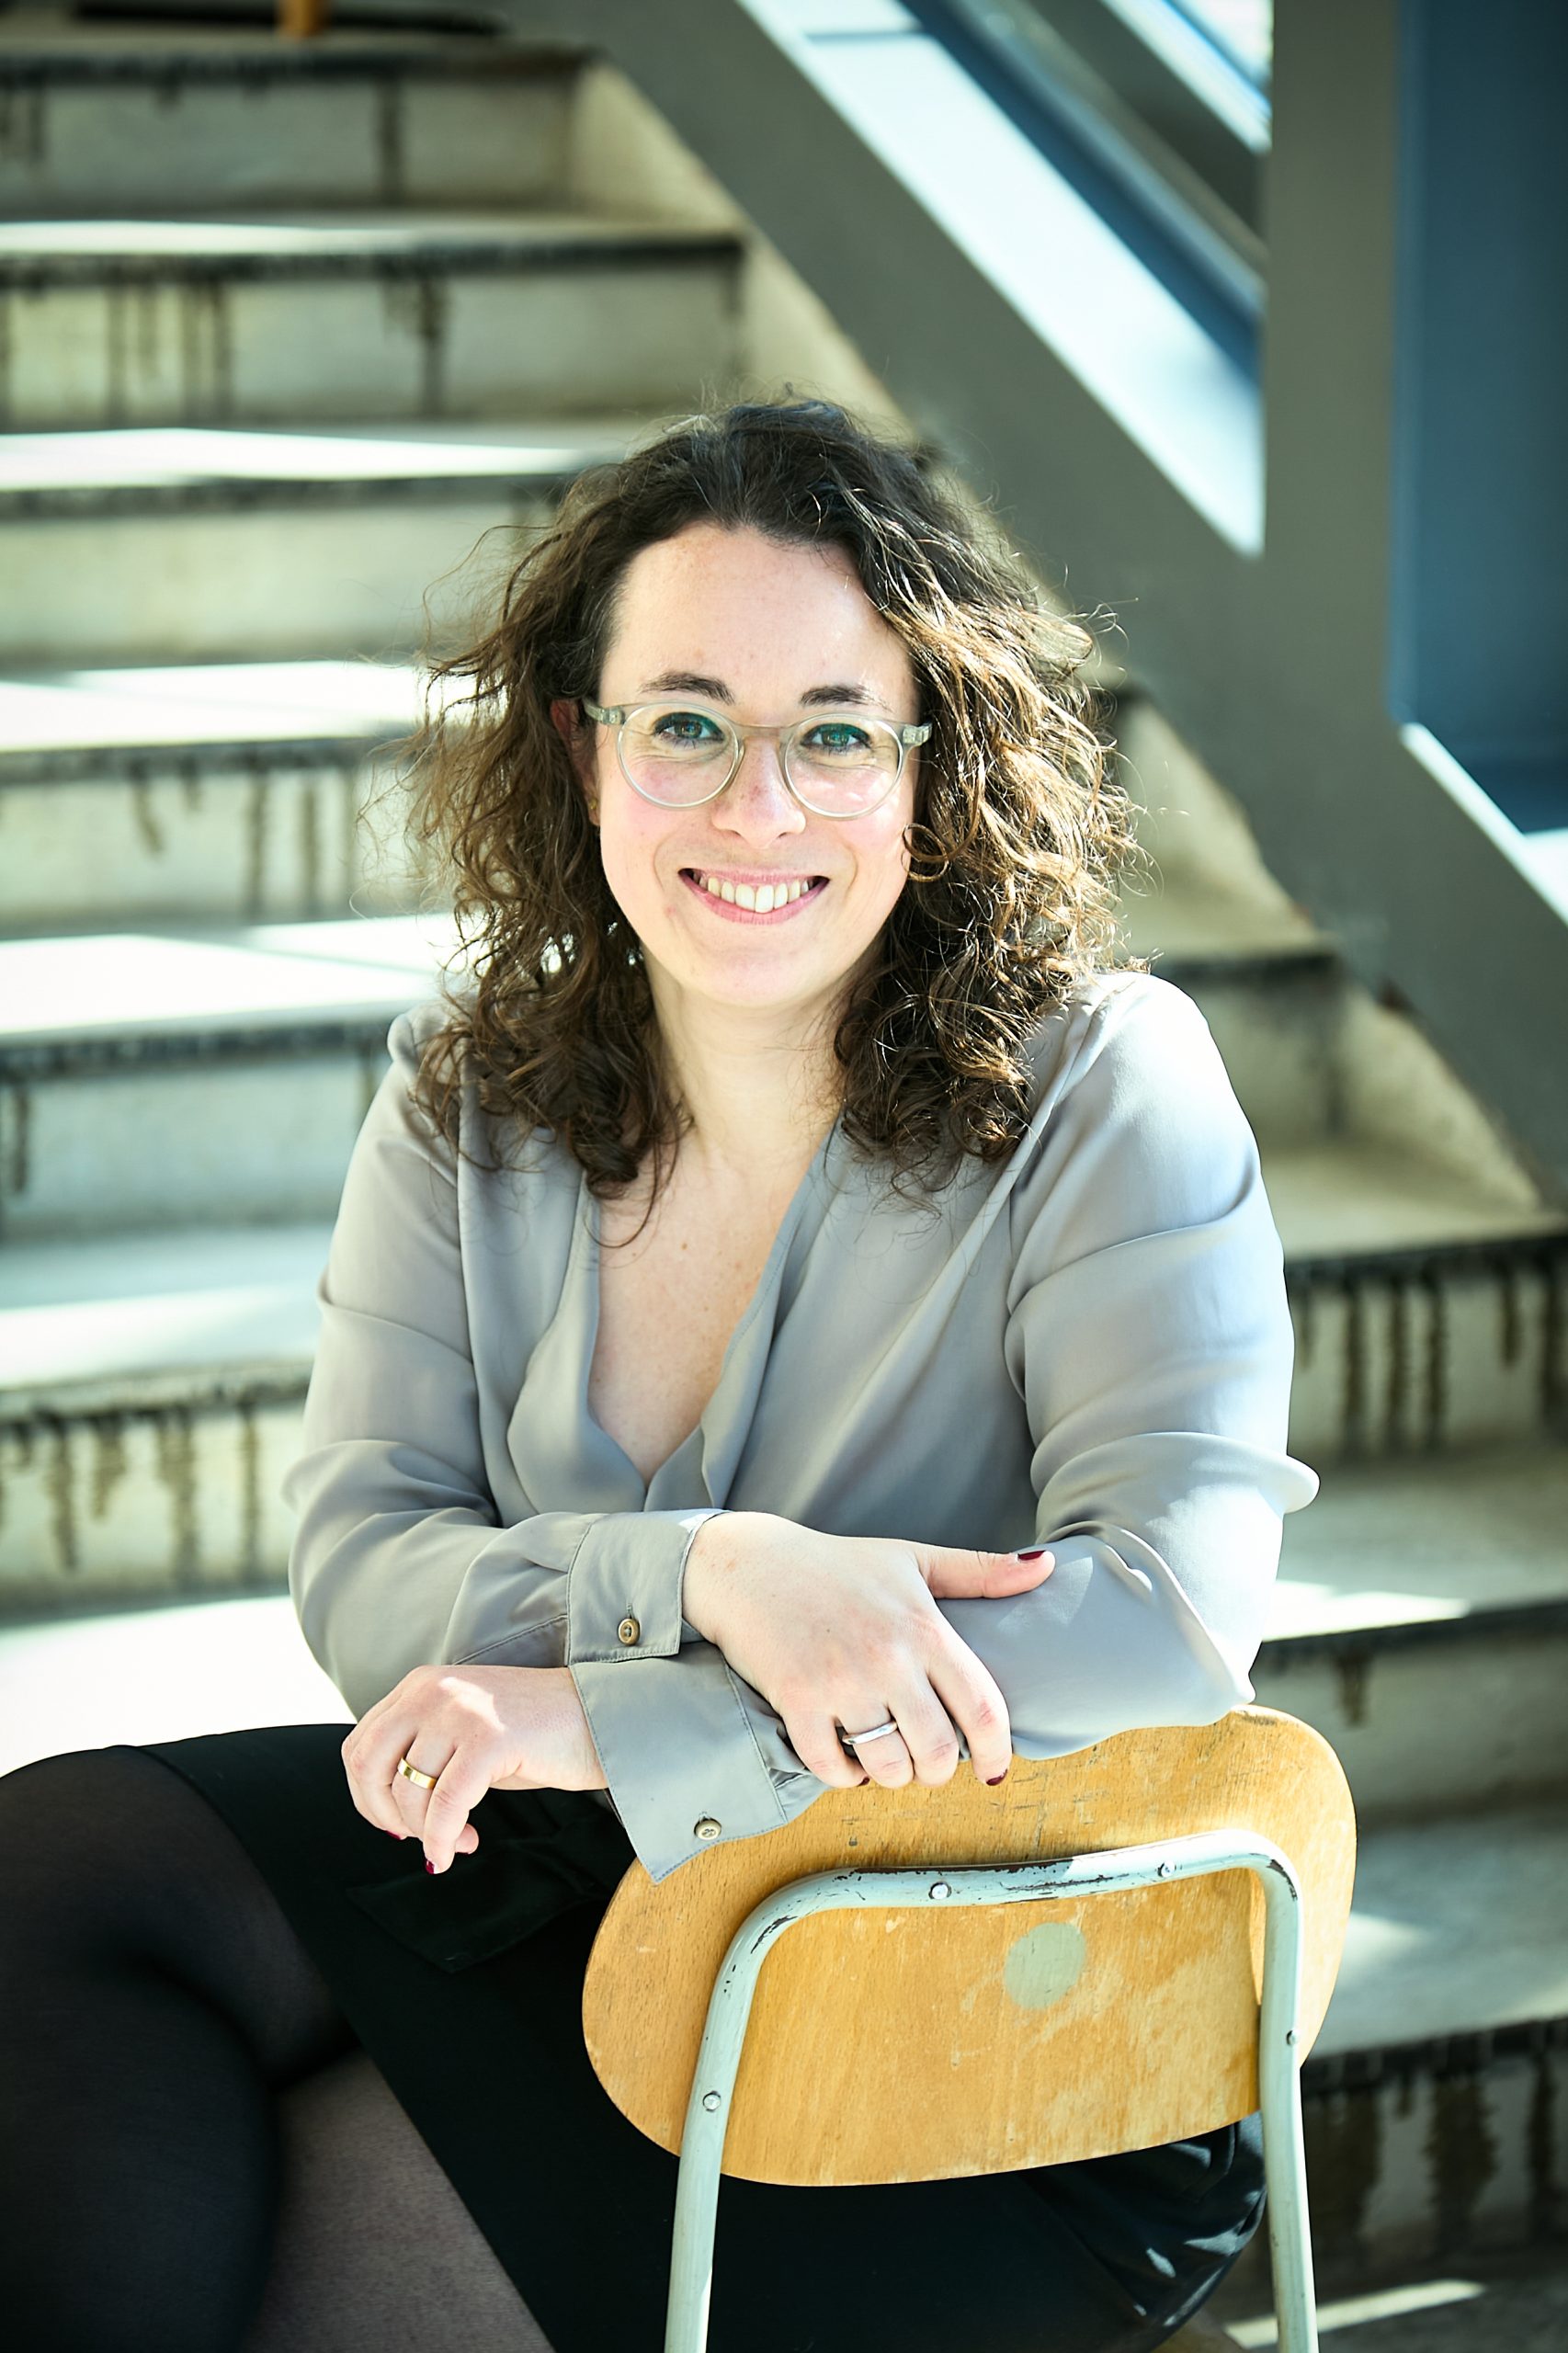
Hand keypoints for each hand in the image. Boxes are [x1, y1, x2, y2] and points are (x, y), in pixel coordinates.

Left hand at [341, 1664, 607, 1873]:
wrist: (602, 1716)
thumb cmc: (536, 1734)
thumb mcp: (465, 1732)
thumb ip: (424, 1754)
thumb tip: (387, 1811)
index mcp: (420, 1685)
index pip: (359, 1746)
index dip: (368, 1797)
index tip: (397, 1824)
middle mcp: (432, 1690)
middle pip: (368, 1767)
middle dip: (387, 1816)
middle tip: (422, 1839)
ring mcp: (460, 1710)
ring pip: (409, 1792)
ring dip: (428, 1833)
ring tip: (461, 1841)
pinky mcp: (489, 1738)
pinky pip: (447, 1805)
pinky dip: (445, 1839)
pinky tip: (460, 1849)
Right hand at [681, 1514, 1053, 1792]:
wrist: (749, 1565)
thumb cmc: (837, 1564)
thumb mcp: (913, 1559)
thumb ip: (980, 1572)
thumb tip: (1047, 1566)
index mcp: (924, 1628)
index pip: (983, 1708)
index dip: (998, 1751)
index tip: (996, 1768)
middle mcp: (887, 1658)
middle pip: (938, 1751)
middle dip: (940, 1770)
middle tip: (929, 1762)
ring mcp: (840, 1682)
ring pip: (888, 1768)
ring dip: (894, 1777)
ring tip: (889, 1760)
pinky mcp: (796, 1701)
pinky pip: (831, 1768)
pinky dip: (845, 1777)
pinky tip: (848, 1761)